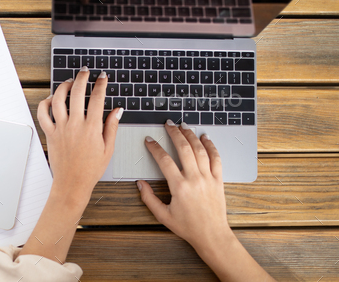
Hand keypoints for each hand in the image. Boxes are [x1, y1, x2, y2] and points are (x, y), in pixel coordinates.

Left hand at [19, 67, 121, 263]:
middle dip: (82, 78)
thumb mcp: (108, 149)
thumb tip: (117, 110)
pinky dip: (45, 103)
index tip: (102, 77)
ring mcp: (60, 128)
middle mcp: (75, 125)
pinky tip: (52, 99)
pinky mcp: (50, 134)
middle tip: (85, 72)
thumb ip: (112, 127)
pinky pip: (43, 114)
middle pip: (77, 93)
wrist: (72, 184)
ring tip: (69, 82)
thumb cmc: (90, 169)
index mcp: (92, 128)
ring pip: (58, 100)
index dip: (101, 84)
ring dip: (63, 86)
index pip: (97, 99)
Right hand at [138, 121, 273, 280]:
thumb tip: (140, 184)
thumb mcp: (163, 215)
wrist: (212, 235)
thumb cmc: (188, 227)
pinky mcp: (219, 180)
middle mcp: (195, 179)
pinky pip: (216, 158)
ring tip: (184, 126)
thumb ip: (149, 198)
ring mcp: (208, 178)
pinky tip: (205, 138)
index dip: (155, 148)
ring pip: (200, 150)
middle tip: (168, 124)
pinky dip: (211, 146)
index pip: (164, 160)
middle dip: (174, 133)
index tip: (150, 141)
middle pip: (184, 148)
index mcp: (179, 187)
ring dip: (191, 135)